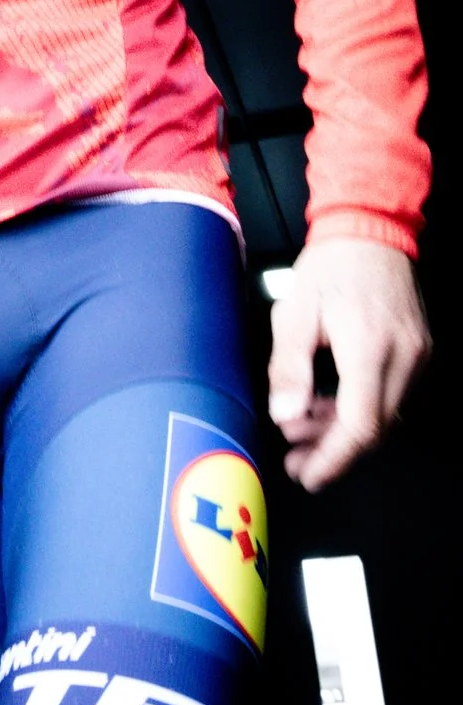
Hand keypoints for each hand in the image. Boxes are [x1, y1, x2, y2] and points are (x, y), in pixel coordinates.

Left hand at [267, 237, 429, 490]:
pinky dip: (360, 406)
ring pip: (384, 414)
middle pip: (375, 428)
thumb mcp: (294, 311)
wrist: (371, 228)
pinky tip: (328, 403)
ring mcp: (417, 356)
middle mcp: (404, 358)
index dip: (335, 459)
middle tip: (295, 457)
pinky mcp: (419, 351)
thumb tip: (284, 416)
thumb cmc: (330, 266)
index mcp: (370, 349)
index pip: (361, 425)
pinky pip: (391, 394)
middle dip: (333, 449)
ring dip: (344, 428)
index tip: (308, 476)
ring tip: (302, 428)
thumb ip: (288, 366)